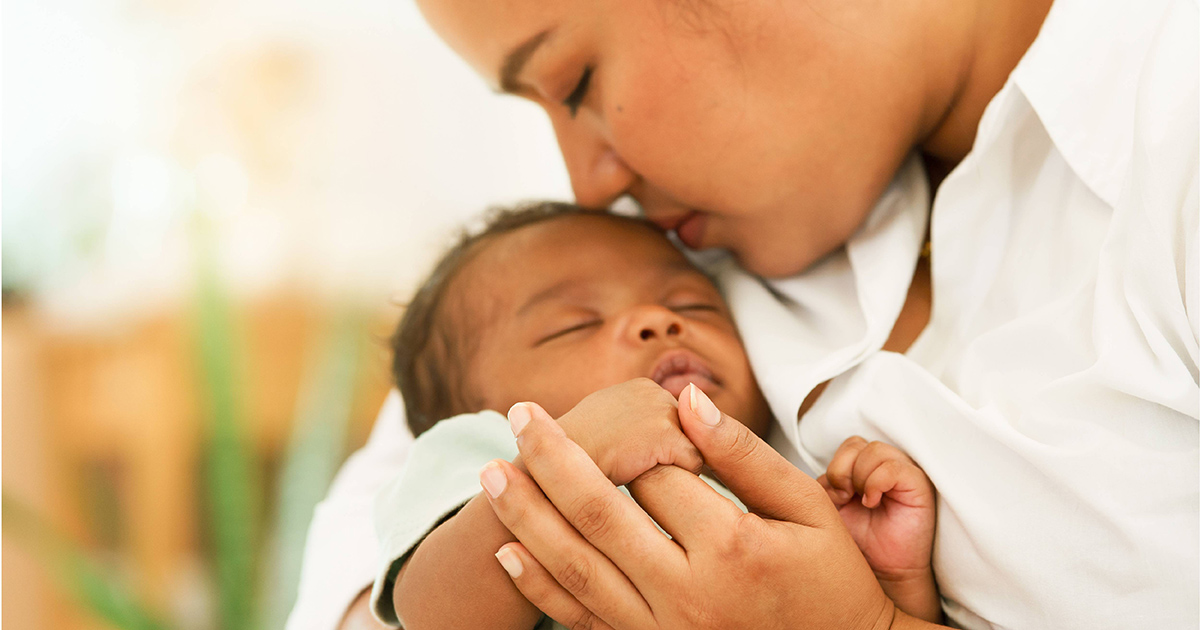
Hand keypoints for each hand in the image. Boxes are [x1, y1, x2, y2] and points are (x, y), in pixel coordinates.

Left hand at [480, 383, 935, 629]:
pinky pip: (580, 618)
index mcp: (730, 546)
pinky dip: (539, 585)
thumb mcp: (807, 509)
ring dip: (528, 516)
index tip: (621, 414)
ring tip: (491, 473)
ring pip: (575, 565)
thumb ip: (744, 455)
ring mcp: (662, 628)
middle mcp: (686, 591)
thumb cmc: (829, 580)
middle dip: (551, 459)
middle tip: (517, 416)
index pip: (657, 476)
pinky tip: (509, 551)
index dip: (635, 439)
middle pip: (598, 513)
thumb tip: (688, 400)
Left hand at [817, 437, 939, 622]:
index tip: (835, 497)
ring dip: (860, 477)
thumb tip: (812, 473)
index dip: (835, 468)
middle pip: (856, 443)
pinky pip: (894, 467)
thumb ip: (822, 486)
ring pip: (874, 450)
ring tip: (862, 502)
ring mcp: (903, 474)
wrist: (880, 575)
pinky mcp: (918, 486)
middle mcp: (884, 467)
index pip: (846, 446)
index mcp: (864, 469)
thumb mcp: (828, 509)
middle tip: (845, 498)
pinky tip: (872, 503)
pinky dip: (876, 483)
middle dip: (842, 471)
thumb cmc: (857, 544)